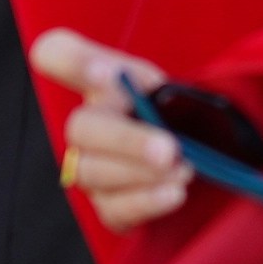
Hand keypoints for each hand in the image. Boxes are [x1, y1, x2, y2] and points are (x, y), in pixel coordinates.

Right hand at [28, 29, 190, 231]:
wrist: (206, 156)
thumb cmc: (186, 112)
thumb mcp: (180, 84)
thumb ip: (171, 84)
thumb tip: (170, 98)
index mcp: (102, 78)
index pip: (57, 54)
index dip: (71, 63)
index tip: (106, 74)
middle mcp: (89, 122)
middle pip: (81, 128)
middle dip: (126, 141)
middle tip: (169, 150)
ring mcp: (92, 168)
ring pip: (93, 172)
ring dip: (140, 173)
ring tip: (184, 170)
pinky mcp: (110, 206)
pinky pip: (114, 209)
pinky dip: (146, 202)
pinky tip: (174, 193)